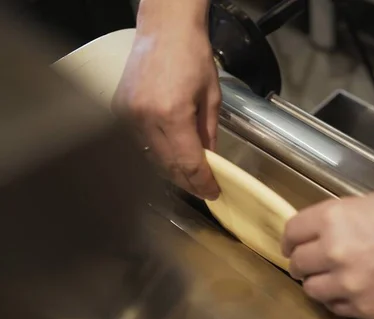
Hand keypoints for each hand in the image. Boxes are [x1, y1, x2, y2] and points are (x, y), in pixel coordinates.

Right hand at [113, 22, 220, 199]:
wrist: (165, 30)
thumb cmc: (191, 55)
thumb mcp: (211, 97)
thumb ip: (209, 133)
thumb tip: (210, 161)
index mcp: (172, 113)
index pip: (189, 162)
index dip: (202, 182)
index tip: (212, 192)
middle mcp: (145, 118)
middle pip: (168, 166)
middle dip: (187, 182)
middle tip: (203, 189)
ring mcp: (127, 115)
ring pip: (151, 158)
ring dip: (171, 171)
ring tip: (188, 177)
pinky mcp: (118, 111)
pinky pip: (138, 143)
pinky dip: (155, 153)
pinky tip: (168, 158)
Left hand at [282, 190, 373, 318]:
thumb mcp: (369, 203)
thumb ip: (338, 220)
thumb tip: (318, 233)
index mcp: (334, 218)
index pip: (292, 232)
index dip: (291, 239)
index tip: (293, 244)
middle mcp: (335, 251)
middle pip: (298, 264)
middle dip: (303, 262)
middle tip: (313, 262)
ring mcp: (350, 283)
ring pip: (313, 290)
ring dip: (319, 283)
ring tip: (336, 277)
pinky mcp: (367, 308)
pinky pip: (338, 308)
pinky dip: (341, 299)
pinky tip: (356, 289)